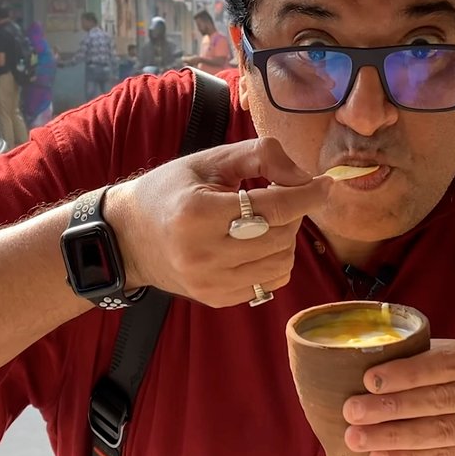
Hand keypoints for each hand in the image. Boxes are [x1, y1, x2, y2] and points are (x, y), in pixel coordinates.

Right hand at [108, 137, 331, 307]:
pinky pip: (269, 283)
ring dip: (286, 237)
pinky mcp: (216, 299)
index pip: (272, 207)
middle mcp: (203, 253)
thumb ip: (260, 156)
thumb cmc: (170, 191)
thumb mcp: (208, 160)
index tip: (325, 184)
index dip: (306, 194)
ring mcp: (209, 282)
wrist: (129, 237)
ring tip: (265, 221)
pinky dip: (274, 261)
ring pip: (281, 262)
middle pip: (280, 235)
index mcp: (198, 212)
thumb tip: (304, 176)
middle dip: (292, 212)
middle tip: (280, 197)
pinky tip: (256, 244)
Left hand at [342, 332, 454, 455]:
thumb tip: (367, 363)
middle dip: (390, 407)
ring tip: (357, 437)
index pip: (445, 364)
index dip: (405, 373)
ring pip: (441, 432)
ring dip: (393, 437)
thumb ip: (431, 356)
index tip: (367, 380)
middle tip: (351, 411)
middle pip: (440, 400)